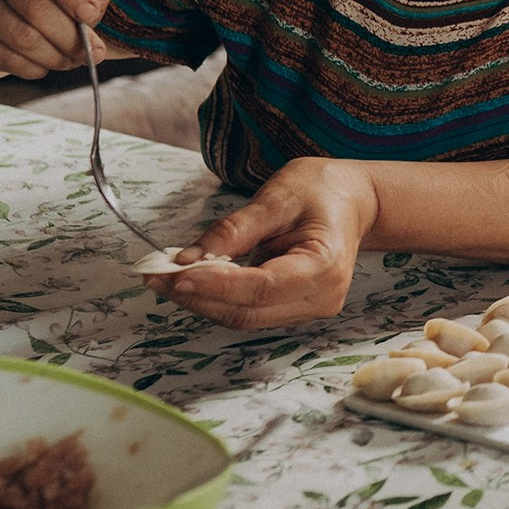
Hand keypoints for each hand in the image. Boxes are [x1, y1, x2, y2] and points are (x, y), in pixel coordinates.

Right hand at [0, 0, 113, 79]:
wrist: (16, 1)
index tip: (90, 14)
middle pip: (32, 4)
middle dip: (70, 36)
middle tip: (93, 52)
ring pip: (18, 35)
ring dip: (54, 56)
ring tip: (72, 58)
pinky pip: (1, 55)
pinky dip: (32, 67)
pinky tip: (45, 63)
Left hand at [153, 157, 379, 328]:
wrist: (353, 201)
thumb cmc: (322, 191)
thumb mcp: (278, 197)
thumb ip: (234, 230)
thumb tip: (187, 258)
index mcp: (325, 266)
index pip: (262, 287)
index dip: (216, 285)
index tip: (175, 274)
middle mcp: (321, 298)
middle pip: (248, 311)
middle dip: (197, 296)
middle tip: (155, 276)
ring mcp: (309, 309)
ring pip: (243, 317)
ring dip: (201, 301)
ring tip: (165, 277)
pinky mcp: (293, 310)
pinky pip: (248, 312)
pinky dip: (216, 299)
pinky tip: (192, 280)